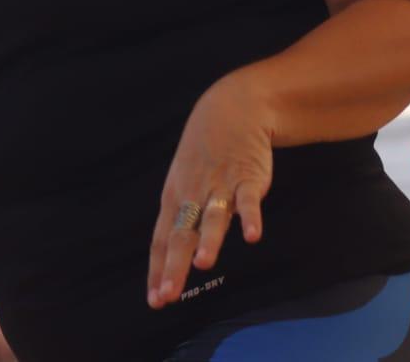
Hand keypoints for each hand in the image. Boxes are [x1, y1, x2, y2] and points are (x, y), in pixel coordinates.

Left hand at [147, 75, 272, 308]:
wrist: (231, 109)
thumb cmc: (204, 154)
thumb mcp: (184, 182)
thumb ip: (182, 219)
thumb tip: (171, 258)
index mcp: (175, 198)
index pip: (162, 240)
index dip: (158, 270)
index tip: (156, 300)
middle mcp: (193, 194)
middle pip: (182, 234)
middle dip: (174, 266)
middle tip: (169, 295)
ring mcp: (220, 186)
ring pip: (212, 217)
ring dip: (208, 240)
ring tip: (203, 264)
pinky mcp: (247, 178)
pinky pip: (248, 199)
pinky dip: (250, 217)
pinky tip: (252, 236)